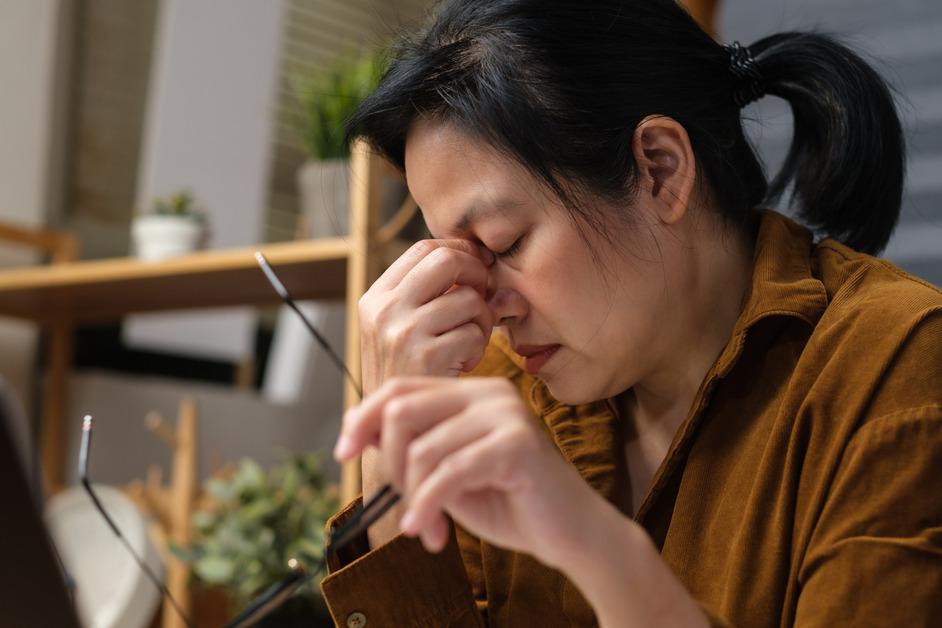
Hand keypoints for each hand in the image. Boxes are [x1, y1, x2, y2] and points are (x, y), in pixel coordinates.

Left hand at [335, 376, 602, 570]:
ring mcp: (505, 413)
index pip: (400, 388)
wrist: (569, 534)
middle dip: (390, 466)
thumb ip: (415, 449)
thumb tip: (359, 434)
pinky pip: (449, 473)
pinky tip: (426, 532)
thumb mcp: (448, 472)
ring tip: (424, 530)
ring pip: (423, 449)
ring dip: (413, 500)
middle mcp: (488, 392)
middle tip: (402, 505)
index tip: (343, 453)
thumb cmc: (510, 502)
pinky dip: (427, 507)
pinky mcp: (517, 443)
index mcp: (471, 392)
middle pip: (402, 410)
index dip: (362, 417)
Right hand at [358, 240, 495, 394]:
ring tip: (467, 342)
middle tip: (483, 298)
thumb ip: (446, 299)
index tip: (478, 270)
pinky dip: (478, 348)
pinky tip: (463, 363)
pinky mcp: (426, 356)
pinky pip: (474, 333)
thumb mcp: (411, 332)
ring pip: (468, 298)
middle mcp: (384, 310)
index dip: (460, 253)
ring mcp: (402, 332)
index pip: (424, 248)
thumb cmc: (410, 375)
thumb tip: (503, 283)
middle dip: (477, 274)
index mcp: (376, 298)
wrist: (391, 429)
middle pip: (447, 260)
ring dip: (481, 320)